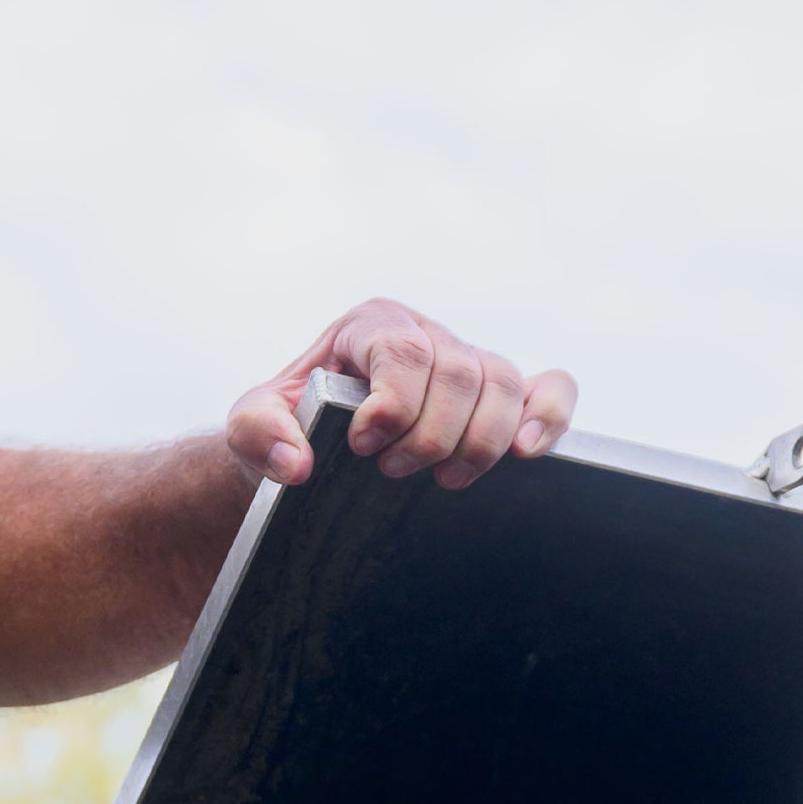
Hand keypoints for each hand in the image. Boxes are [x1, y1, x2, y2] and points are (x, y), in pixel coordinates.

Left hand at [228, 298, 576, 491]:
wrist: (310, 444)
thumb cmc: (285, 426)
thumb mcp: (251, 426)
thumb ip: (257, 434)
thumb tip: (297, 462)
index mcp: (370, 325)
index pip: (403, 353)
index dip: (394, 405)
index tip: (364, 446)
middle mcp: (427, 333)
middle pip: (460, 373)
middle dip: (432, 434)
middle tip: (393, 471)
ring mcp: (470, 360)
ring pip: (504, 384)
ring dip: (482, 440)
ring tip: (445, 478)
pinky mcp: (503, 395)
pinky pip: (551, 387)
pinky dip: (550, 415)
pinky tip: (527, 453)